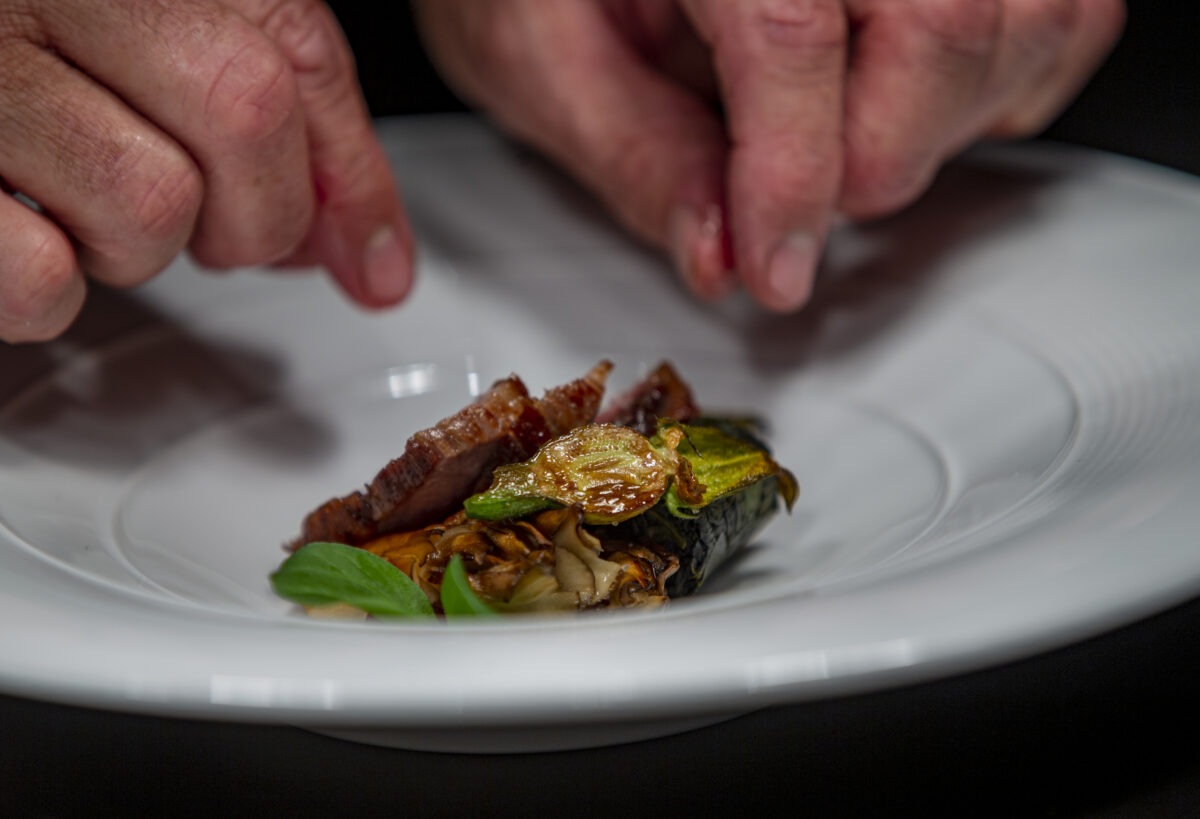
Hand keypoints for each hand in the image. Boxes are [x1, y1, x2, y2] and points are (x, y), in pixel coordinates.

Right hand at [0, 0, 412, 342]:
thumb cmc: (35, 45)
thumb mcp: (176, 48)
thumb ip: (296, 136)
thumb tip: (372, 265)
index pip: (293, 57)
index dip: (339, 173)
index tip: (351, 246)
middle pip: (242, 115)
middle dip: (251, 214)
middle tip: (205, 222)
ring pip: (147, 204)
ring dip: (136, 247)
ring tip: (81, 203)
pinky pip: (34, 277)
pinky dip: (47, 289)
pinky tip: (24, 235)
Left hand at [416, 0, 1124, 310]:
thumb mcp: (544, 62)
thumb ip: (639, 159)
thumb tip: (722, 257)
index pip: (791, 30)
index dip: (790, 177)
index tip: (774, 268)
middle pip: (939, 29)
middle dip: (871, 162)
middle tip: (791, 199)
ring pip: (1021, 25)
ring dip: (934, 131)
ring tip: (837, 134)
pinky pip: (1057, 21)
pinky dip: (994, 93)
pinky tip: (905, 100)